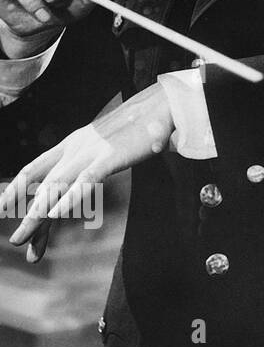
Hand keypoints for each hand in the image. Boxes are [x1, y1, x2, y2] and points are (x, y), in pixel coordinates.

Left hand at [0, 83, 173, 262]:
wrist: (163, 104)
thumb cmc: (142, 124)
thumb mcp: (110, 142)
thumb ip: (97, 160)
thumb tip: (90, 178)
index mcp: (73, 143)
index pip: (34, 168)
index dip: (15, 188)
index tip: (3, 210)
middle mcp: (75, 147)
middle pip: (41, 185)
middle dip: (28, 216)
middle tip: (18, 242)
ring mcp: (91, 151)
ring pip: (55, 186)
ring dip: (36, 215)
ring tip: (23, 240)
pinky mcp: (110, 156)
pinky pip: (85, 180)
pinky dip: (70, 198)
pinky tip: (56, 216)